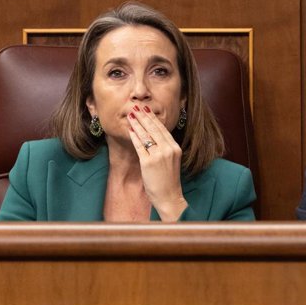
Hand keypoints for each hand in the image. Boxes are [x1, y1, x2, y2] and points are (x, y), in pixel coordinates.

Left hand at [127, 104, 187, 220]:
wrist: (169, 197)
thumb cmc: (169, 181)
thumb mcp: (171, 162)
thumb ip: (164, 149)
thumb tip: (153, 137)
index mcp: (175, 148)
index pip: (163, 129)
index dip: (153, 118)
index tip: (146, 110)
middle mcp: (169, 149)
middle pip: (154, 129)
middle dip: (144, 117)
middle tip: (136, 107)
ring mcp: (159, 155)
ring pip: (147, 135)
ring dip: (137, 123)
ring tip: (130, 115)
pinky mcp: (148, 163)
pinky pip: (140, 146)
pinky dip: (134, 137)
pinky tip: (130, 130)